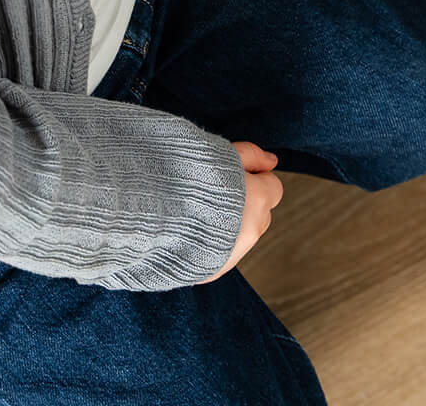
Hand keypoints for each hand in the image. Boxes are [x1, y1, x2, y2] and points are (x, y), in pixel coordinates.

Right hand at [200, 141, 283, 281]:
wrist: (152, 218)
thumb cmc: (188, 180)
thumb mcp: (223, 154)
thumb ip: (252, 156)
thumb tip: (272, 161)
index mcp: (258, 200)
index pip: (273, 188)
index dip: (255, 178)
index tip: (235, 174)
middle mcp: (251, 231)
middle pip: (261, 214)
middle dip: (247, 204)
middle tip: (216, 192)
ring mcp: (233, 255)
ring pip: (243, 237)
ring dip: (230, 226)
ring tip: (200, 212)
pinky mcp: (212, 272)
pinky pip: (222, 256)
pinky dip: (213, 246)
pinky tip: (193, 232)